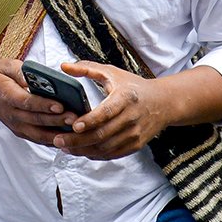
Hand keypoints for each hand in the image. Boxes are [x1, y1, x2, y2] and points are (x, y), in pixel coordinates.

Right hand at [0, 59, 79, 144]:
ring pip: (38, 134)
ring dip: (57, 134)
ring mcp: (16, 125)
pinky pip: (38, 139)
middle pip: (36, 120)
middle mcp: (11, 114)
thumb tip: (34, 75)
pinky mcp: (21, 132)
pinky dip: (53, 140)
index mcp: (7, 95)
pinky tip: (68, 138)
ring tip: (75, 130)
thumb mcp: (7, 66)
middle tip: (74, 118)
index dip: (44, 105)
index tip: (60, 105)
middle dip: (56, 120)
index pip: (27, 102)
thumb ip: (20, 70)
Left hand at [51, 61, 170, 159]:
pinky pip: (113, 154)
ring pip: (106, 147)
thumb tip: (63, 66)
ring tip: (65, 147)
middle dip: (78, 140)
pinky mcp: (136, 145)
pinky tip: (81, 151)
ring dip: (84, 150)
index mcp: (126, 97)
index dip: (90, 120)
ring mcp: (135, 134)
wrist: (163, 103)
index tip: (74, 125)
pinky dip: (95, 155)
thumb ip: (86, 69)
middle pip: (103, 134)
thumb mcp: (112, 73)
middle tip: (58, 140)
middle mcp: (132, 117)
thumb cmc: (133, 86)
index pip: (107, 112)